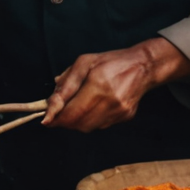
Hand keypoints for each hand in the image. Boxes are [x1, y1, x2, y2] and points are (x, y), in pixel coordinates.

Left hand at [45, 37, 189, 132]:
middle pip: (78, 123)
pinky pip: (100, 125)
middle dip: (64, 121)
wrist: (143, 66)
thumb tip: (50, 108)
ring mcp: (119, 111)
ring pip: (88, 128)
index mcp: (98, 85)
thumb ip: (65, 86)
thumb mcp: (83, 63)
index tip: (46, 120)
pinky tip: (93, 106)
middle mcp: (110, 101)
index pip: (71, 112)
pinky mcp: (125, 117)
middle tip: (58, 114)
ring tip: (75, 107)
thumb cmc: (111, 62)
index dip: (56, 118)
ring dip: (76, 122)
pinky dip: (90, 120)